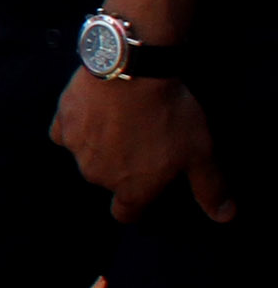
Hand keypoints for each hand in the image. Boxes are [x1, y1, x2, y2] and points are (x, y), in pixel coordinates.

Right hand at [55, 69, 231, 221]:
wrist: (133, 71)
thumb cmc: (168, 115)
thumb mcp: (200, 152)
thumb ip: (210, 187)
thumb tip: (225, 216)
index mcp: (132, 188)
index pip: (126, 214)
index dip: (138, 204)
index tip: (149, 185)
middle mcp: (99, 175)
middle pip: (109, 181)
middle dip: (123, 168)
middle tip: (144, 141)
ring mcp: (77, 150)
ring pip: (88, 157)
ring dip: (102, 147)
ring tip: (124, 121)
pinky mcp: (63, 123)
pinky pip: (66, 133)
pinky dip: (79, 127)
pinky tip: (95, 113)